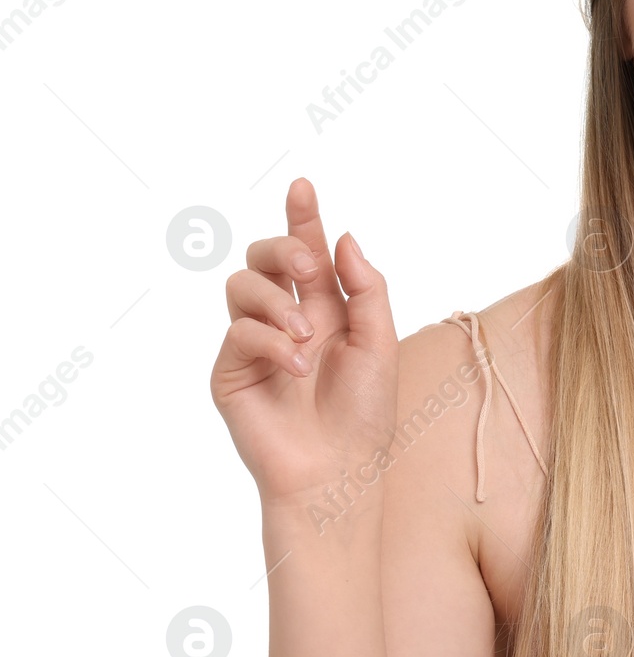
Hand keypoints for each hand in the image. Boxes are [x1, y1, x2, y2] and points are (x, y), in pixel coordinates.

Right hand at [209, 177, 398, 507]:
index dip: (303, 217)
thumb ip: (366, 289)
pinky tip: (296, 367)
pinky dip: (270, 342)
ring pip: (241, 284)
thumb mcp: (380, 344)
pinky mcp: (230, 371)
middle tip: (306, 268)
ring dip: (277, 302)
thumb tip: (343, 237)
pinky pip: (239, 332)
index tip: (304, 185)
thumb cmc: (365, 415)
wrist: (339, 471)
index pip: (309, 253)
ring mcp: (254, 344)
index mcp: (326, 310)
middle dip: (283, 248)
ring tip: (306, 339)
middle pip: (265, 257)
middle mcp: (287, 320)